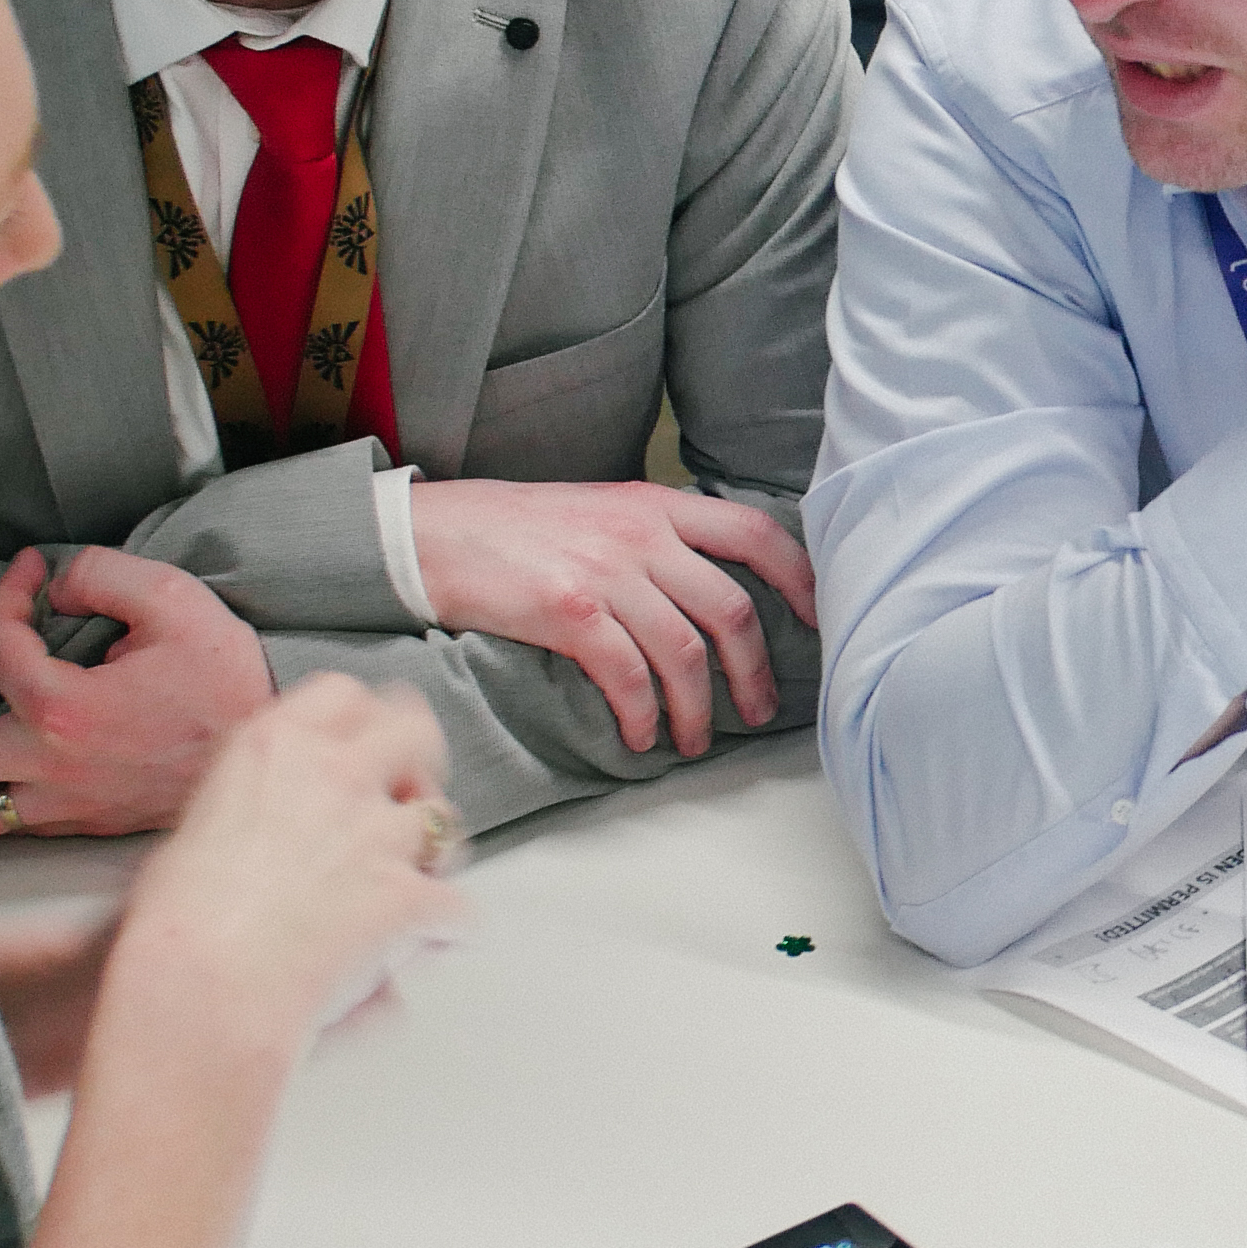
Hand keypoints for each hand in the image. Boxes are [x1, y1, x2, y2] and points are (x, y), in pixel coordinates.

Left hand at [0, 548, 276, 838]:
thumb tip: (58, 582)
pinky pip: (9, 828)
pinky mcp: (82, 826)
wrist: (277, 761)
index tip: (30, 571)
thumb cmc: (228, 682)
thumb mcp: (177, 602)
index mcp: (63, 707)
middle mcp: (48, 764)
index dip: (5, 594)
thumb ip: (106, 573)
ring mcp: (62, 804)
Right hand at [103, 675, 470, 1052]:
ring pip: (444, 821)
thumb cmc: (175, 924)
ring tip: (415, 879)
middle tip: (406, 801)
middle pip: (417, 733)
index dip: (366, 721)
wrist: (199, 987)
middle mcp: (336, 774)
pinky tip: (432, 943)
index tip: (366, 743)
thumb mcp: (194, 829)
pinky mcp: (409, 895)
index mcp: (275, 747)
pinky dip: (449, 929)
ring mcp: (378, 833)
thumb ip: (252, 804)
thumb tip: (271, 825)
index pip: (345, 695)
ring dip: (435, 850)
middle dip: (420, 766)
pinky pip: (458, 909)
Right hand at [410, 478, 815, 755]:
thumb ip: (653, 539)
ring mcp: (606, 571)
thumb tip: (705, 589)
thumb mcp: (598, 512)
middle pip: (731, 608)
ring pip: (685, 652)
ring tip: (690, 742)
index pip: (755, 533)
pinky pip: (629, 675)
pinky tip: (640, 735)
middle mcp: (640, 534)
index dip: (797, 579)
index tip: (816, 620)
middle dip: (754, 670)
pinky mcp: (569, 611)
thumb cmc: (513, 531)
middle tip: (757, 710)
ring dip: (697, 709)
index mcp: (655, 505)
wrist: (430, 532)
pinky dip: (643, 714)